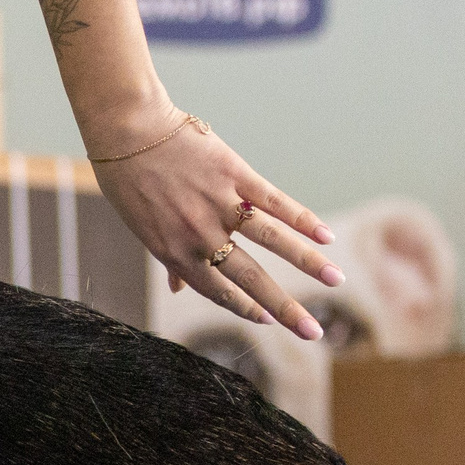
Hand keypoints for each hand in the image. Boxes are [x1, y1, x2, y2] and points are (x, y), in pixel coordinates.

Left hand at [86, 111, 342, 341]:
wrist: (127, 131)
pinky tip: (325, 236)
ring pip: (273, 241)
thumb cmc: (129, 181)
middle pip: (251, 278)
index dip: (243, 307)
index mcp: (175, 253)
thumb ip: (168, 258)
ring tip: (337, 281)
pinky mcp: (234, 174)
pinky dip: (302, 219)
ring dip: (308, 263)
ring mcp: (220, 205)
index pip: (217, 290)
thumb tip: (177, 289)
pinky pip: (275, 202)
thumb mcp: (141, 228)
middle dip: (284, 308)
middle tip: (312, 332)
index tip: (266, 319)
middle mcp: (200, 235)